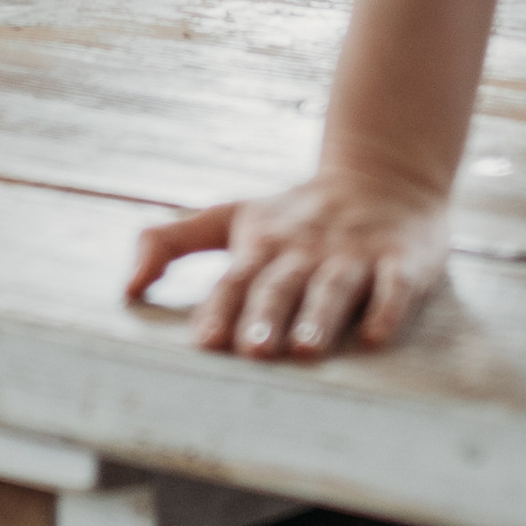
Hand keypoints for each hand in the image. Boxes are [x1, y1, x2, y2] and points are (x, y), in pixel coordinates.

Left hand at [127, 161, 449, 358]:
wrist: (383, 172)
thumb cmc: (294, 214)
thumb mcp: (229, 216)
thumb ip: (169, 242)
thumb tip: (124, 288)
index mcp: (261, 244)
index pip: (235, 280)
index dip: (220, 310)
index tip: (205, 343)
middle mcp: (304, 250)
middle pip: (280, 285)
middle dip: (264, 317)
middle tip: (251, 352)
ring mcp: (354, 254)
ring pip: (333, 287)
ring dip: (318, 317)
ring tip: (304, 350)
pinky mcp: (401, 259)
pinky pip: (395, 284)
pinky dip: (387, 308)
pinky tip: (376, 335)